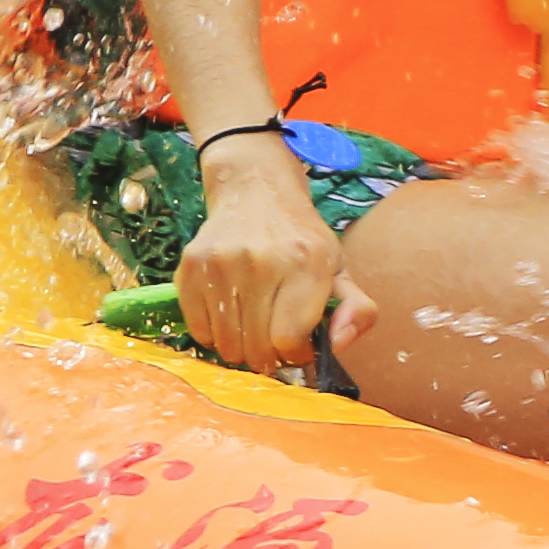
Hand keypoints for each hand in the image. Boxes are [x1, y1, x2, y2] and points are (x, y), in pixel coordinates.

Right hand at [177, 139, 344, 373]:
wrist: (255, 192)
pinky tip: (232, 318)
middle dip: (270, 357)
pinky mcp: (191, 268)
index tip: (300, 346)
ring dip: (242, 350)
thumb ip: (357, 310)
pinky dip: (215, 336)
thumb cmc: (301, 239)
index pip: (289, 339)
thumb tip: (339, 345)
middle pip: (256, 348)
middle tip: (276, 342)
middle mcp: (260, 262)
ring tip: (255, 330)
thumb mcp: (340, 268)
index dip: (296, 354)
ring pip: (226, 344)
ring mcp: (221, 264)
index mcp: (306, 264)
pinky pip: (199, 331)